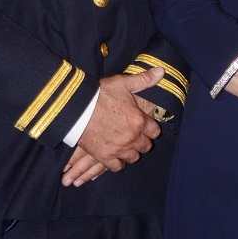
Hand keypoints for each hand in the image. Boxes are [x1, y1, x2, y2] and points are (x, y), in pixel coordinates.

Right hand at [61, 67, 162, 185]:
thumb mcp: (123, 83)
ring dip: (131, 152)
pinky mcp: (104, 156)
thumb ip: (144, 80)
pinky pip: (117, 166)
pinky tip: (114, 156)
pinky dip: (117, 163)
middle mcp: (132, 137)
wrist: (76, 108)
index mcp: (139, 120)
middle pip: (146, 146)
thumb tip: (161, 72)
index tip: (144, 125)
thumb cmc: (100, 94)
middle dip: (142, 140)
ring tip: (125, 145)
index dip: (150, 128)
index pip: (155, 131)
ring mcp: (119, 148)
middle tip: (134, 135)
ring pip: (133, 157)